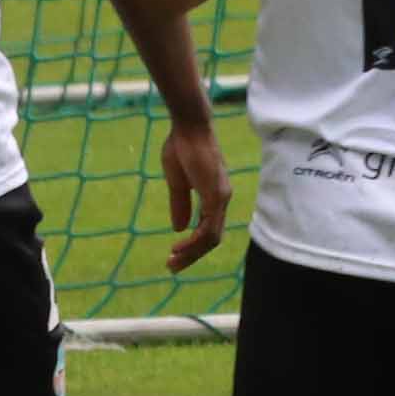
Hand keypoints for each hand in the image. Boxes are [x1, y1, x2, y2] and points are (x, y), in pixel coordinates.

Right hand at [162, 119, 233, 271]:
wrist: (189, 128)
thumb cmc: (181, 147)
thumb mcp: (177, 182)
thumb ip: (180, 204)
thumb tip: (179, 227)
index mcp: (214, 197)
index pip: (208, 230)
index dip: (192, 246)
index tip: (173, 256)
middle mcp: (222, 200)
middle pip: (212, 239)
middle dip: (192, 256)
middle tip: (172, 267)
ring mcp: (221, 198)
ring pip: (211, 237)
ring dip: (192, 253)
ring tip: (173, 261)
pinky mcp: (215, 195)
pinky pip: (208, 227)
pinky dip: (194, 241)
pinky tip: (179, 246)